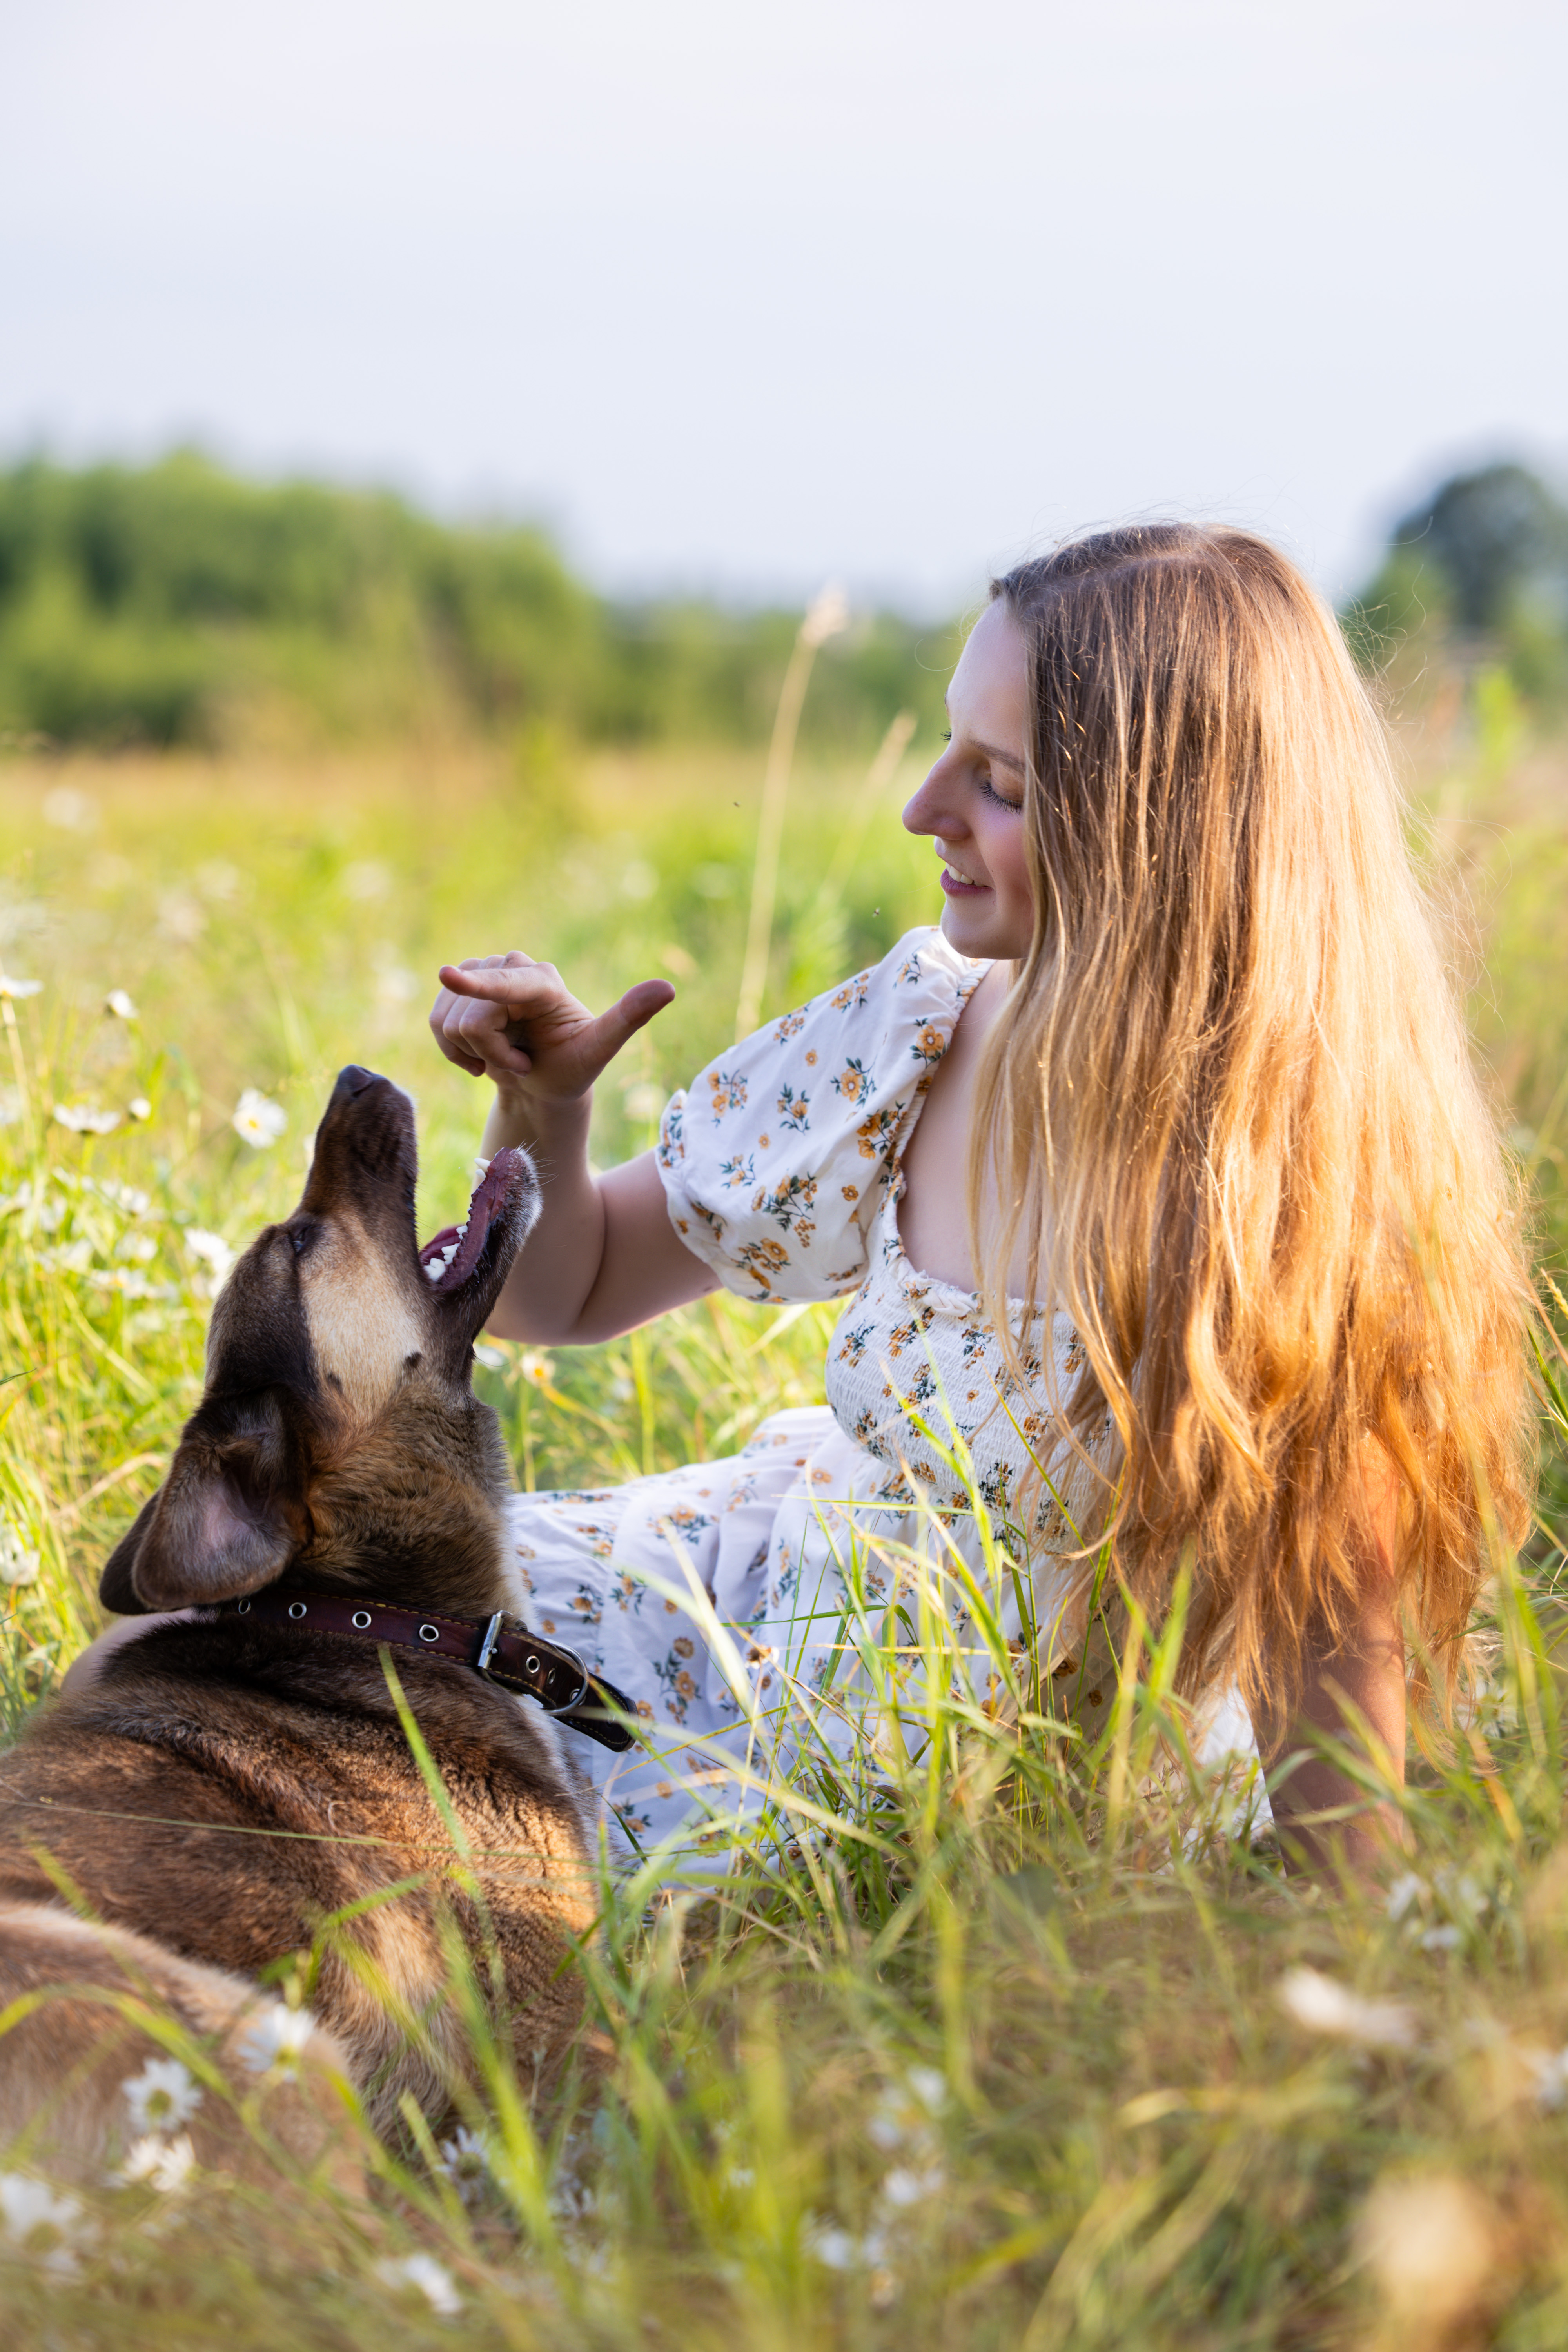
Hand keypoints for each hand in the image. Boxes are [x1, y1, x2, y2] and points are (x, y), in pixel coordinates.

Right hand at [429, 952, 674, 1105]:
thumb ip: (628, 1018)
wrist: (544, 1082)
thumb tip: (669, 988)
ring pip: (449, 1020)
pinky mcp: (457, 989)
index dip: (476, 983)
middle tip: (522, 1062)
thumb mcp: (599, 1050)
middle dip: (492, 1053)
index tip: (448, 976)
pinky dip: (454, 1051)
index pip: (505, 984)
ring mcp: (481, 974)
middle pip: (473, 1016)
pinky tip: (481, 1057)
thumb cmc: (573, 1069)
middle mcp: (511, 967)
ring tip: (507, 1057)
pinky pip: (436, 1023)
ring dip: (474, 1053)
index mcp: (543, 981)